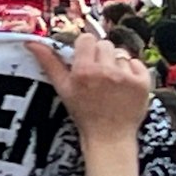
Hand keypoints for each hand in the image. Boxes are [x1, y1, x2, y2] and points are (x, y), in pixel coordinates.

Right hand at [27, 33, 148, 175]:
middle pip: (105, 44)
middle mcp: (105, 71)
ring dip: (116, 65)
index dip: (85, 48)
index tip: (84, 60)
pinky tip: (124, 87)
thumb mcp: (63, 89)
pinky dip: (132, 72)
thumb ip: (49, 63)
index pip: (87, 39)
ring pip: (121, 54)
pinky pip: (137, 63)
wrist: (109, 136)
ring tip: (111, 83)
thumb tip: (32, 43)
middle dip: (100, 56)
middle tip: (97, 75)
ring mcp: (126, 76)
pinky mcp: (142, 82)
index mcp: (83, 71)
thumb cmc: (83, 113)